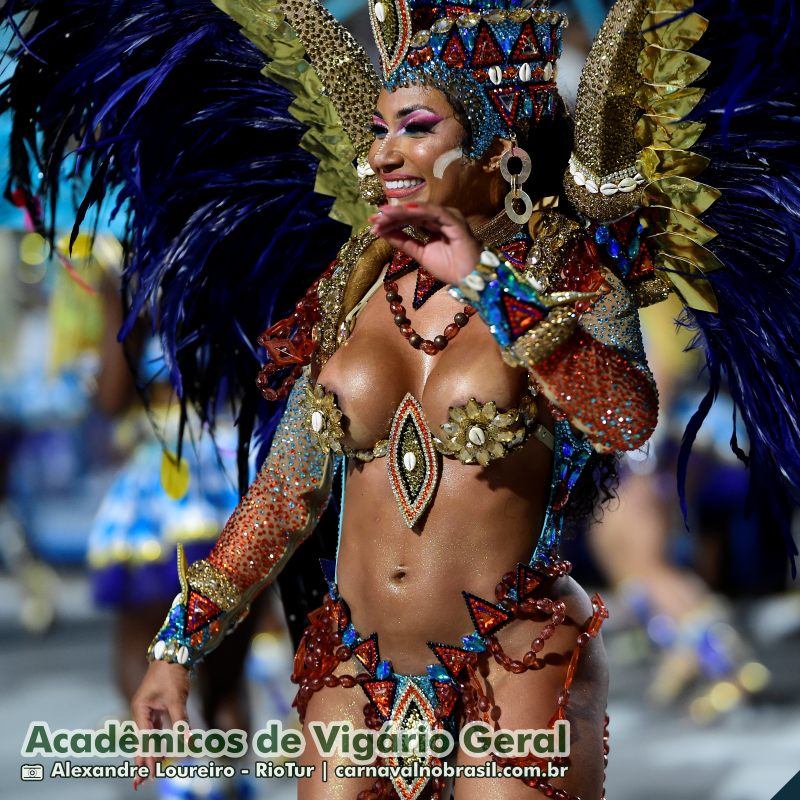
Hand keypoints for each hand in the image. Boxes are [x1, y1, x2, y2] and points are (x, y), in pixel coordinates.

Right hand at [131, 660, 189, 788]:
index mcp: (140, 708)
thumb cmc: (172, 673)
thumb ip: (181, 722)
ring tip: (151, 770)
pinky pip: (157, 728)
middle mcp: (142, 710)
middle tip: (140, 782)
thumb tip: (188, 742)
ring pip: (150, 735)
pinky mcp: (158, 706)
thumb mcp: (177, 698)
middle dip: (143, 760)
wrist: (175, 652)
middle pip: (142, 740)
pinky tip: (160, 752)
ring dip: (151, 752)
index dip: (147, 756)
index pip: (144, 738)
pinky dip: (159, 740)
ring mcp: (149, 708)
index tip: (149, 772)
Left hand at [369, 203, 481, 284]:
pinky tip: (405, 211)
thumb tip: (383, 233)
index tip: (373, 224)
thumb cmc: (450, 268)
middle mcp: (441, 217)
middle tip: (374, 217)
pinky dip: (419, 210)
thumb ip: (404, 243)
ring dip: (401, 212)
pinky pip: (435, 213)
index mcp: (434, 224)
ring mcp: (449, 217)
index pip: (409, 218)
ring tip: (384, 215)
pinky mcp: (455, 221)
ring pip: (421, 210)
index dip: (391, 220)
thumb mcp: (420, 254)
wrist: (470, 279)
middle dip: (392, 215)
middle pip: (413, 212)